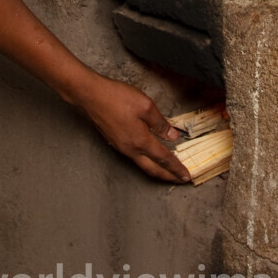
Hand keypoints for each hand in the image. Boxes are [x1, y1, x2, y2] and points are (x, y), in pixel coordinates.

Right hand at [76, 75, 191, 183]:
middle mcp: (130, 149)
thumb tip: (173, 136)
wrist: (89, 96)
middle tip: (180, 181)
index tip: (187, 177)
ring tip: (168, 172)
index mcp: (140, 141)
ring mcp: (121, 147)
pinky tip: (149, 156)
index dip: (177, 169)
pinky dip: (146, 162)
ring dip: (157, 171)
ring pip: (142, 165)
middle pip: (153, 170)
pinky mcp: (114, 142)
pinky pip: (134, 158)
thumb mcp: (145, 106)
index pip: (164, 159)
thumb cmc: (116, 97)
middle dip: (168, 177)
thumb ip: (160, 123)